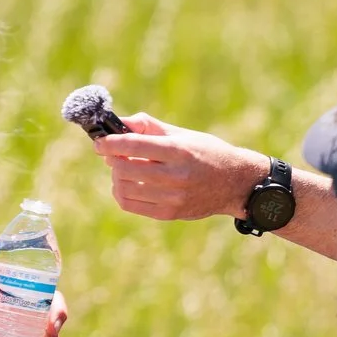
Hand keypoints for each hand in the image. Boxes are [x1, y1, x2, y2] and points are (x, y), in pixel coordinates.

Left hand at [96, 114, 267, 222]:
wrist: (236, 185)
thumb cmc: (208, 153)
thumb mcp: (184, 135)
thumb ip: (151, 127)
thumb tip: (121, 122)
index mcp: (180, 151)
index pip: (134, 146)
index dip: (110, 143)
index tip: (100, 142)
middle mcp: (176, 175)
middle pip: (125, 168)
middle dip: (113, 159)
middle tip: (114, 154)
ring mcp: (173, 198)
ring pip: (125, 188)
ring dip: (117, 177)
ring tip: (124, 170)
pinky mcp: (170, 214)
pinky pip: (131, 205)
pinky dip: (122, 193)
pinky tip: (128, 185)